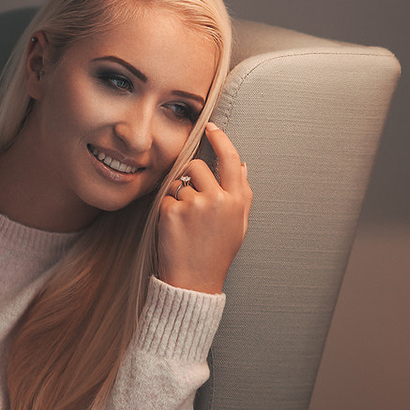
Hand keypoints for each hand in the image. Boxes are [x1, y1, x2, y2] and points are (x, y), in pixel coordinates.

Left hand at [156, 122, 251, 294]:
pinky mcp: (172, 211)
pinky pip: (166, 197)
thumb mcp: (238, 224)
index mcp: (237, 201)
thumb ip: (241, 193)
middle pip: (197, 166)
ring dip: (178, 196)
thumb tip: (242, 166)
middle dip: (190, 177)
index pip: (231, 158)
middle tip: (191, 201)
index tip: (210, 128)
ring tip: (185, 222)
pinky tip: (175, 229)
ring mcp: (195, 204)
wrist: (194, 281)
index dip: (220, 139)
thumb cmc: (217, 253)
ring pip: (179, 182)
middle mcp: (219, 199)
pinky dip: (167, 210)